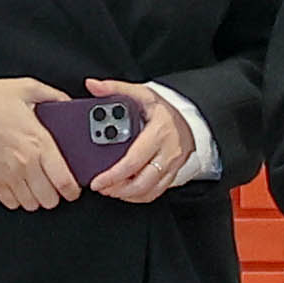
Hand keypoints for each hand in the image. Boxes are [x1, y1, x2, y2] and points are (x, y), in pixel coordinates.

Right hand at [0, 80, 77, 212]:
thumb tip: (67, 103)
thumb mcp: (26, 88)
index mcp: (39, 142)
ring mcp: (9, 174)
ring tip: (38, 186)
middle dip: (56, 194)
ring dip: (37, 198)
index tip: (73, 188)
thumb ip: (53, 96)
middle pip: (50, 199)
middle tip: (54, 185)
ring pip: (32, 204)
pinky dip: (18, 199)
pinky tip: (20, 187)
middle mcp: (26, 163)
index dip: (73, 190)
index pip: (64, 180)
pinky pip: (11, 203)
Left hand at [78, 82, 194, 205]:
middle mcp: (168, 152)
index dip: (113, 175)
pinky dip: (138, 196)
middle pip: (141, 182)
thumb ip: (115, 89)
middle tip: (100, 187)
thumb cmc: (163, 109)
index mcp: (159, 132)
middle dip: (116, 189)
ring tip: (109, 189)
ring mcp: (172, 166)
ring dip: (126, 194)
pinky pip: (155, 192)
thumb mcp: (141, 93)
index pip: (133, 160)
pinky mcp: (173, 174)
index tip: (97, 180)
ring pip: (148, 190)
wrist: (191, 118)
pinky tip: (125, 192)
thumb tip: (92, 86)